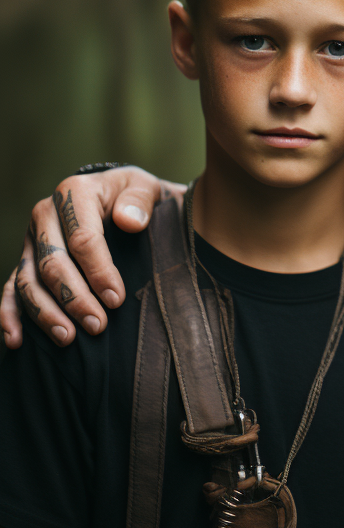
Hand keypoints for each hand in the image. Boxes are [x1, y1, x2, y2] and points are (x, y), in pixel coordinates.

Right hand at [0, 167, 180, 348]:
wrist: (118, 195)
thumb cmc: (133, 196)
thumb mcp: (145, 187)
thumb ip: (140, 200)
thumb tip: (129, 221)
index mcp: (73, 193)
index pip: (82, 238)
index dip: (98, 271)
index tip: (116, 299)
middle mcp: (44, 215)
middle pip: (52, 263)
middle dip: (74, 298)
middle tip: (97, 325)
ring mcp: (31, 239)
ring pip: (29, 281)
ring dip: (45, 313)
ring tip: (68, 338)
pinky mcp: (25, 259)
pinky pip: (11, 288)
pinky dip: (9, 315)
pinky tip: (16, 340)